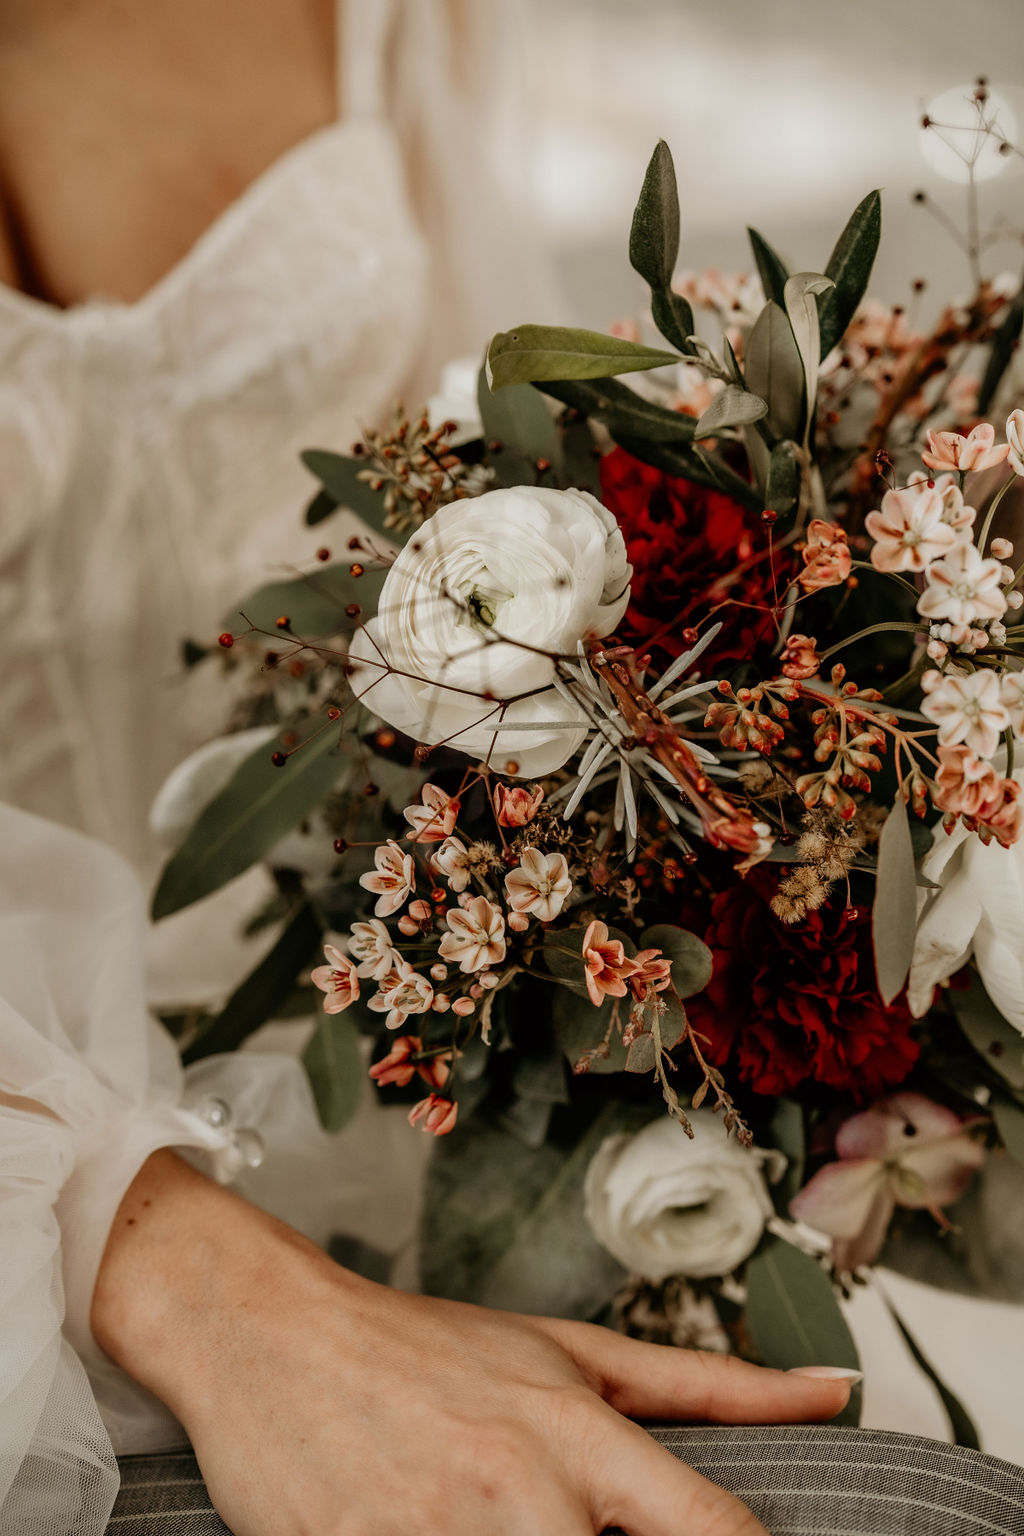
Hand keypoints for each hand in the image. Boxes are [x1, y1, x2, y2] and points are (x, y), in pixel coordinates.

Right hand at [93, 1150, 856, 1535]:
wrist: (274, 1335)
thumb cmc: (426, 1349)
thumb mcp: (568, 1352)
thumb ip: (709, 1385)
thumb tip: (832, 1391)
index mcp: (579, 1437)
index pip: (712, 1534)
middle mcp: (521, 1496)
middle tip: (579, 1531)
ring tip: (496, 1523)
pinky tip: (443, 1532)